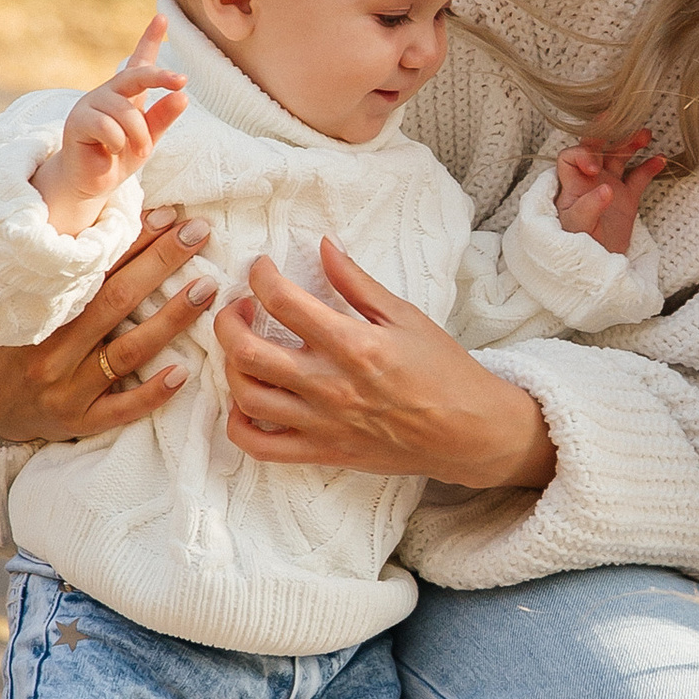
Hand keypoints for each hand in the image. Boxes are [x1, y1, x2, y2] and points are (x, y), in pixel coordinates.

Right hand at [0, 209, 218, 442]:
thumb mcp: (14, 300)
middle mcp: (51, 348)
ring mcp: (66, 388)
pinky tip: (183, 372)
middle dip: (161, 262)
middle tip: (199, 233)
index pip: (93, 268)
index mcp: (37, 310)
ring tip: (207, 288)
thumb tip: (96, 219)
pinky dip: (152, 392)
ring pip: (127, 351)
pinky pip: (121, 409)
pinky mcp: (78, 421)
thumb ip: (50, 272)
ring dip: (172, 318)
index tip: (169, 215)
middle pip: (117, 300)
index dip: (134, 239)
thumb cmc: (6, 341)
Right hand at [32, 13, 186, 229]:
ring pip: (126, 111)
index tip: (162, 17)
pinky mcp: (78, 121)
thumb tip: (183, 96)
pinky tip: (109, 152)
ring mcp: (91, 104)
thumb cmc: (119, 158)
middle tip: (182, 82)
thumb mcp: (148, 139)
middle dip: (160, 76)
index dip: (150, 39)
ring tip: (135, 152)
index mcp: (127, 94)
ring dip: (138, 136)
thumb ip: (162, 118)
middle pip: (136, 74)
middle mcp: (108, 93)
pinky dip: (117, 143)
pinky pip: (107, 126)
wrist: (90, 183)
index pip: (139, 62)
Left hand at [212, 238, 558, 491]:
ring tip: (243, 348)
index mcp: (354, 346)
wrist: (470, 432)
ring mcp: (323, 424)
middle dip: (228, 321)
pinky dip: (239, 424)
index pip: (283, 302)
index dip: (260, 276)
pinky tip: (247, 401)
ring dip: (230, 367)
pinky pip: (260, 446)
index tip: (261, 267)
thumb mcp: (406, 316)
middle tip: (240, 306)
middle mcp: (331, 387)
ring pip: (246, 397)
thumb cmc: (444, 371)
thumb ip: (357, 282)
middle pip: (247, 352)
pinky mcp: (322, 452)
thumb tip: (322, 246)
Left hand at [553, 128, 666, 258]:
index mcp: (572, 185)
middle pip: (596, 149)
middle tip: (623, 127)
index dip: (582, 154)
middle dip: (609, 137)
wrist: (592, 269)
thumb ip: (589, 207)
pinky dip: (650, 167)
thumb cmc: (574, 247)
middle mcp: (590, 182)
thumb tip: (606, 188)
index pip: (570, 157)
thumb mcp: (577, 228)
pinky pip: (639, 178)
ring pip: (619, 158)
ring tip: (645, 134)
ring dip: (630, 144)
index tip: (595, 167)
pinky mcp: (626, 200)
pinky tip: (661, 160)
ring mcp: (610, 188)